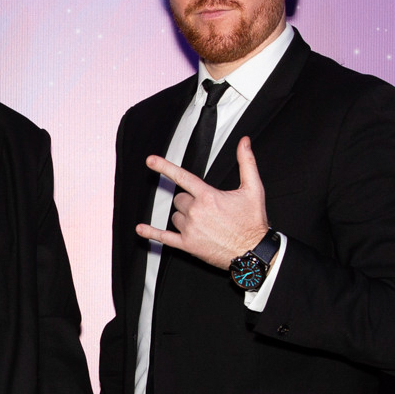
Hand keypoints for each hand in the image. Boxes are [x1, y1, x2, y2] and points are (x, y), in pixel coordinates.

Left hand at [136, 137, 269, 269]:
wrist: (253, 251)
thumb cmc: (253, 221)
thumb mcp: (253, 189)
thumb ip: (247, 162)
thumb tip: (244, 142)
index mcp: (208, 196)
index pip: (182, 177)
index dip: (164, 167)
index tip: (150, 160)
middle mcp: (196, 212)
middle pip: (180, 199)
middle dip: (190, 201)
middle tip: (208, 209)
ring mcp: (190, 229)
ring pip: (175, 216)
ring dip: (184, 216)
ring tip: (204, 223)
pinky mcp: (187, 245)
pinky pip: (164, 237)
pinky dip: (151, 233)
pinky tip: (140, 229)